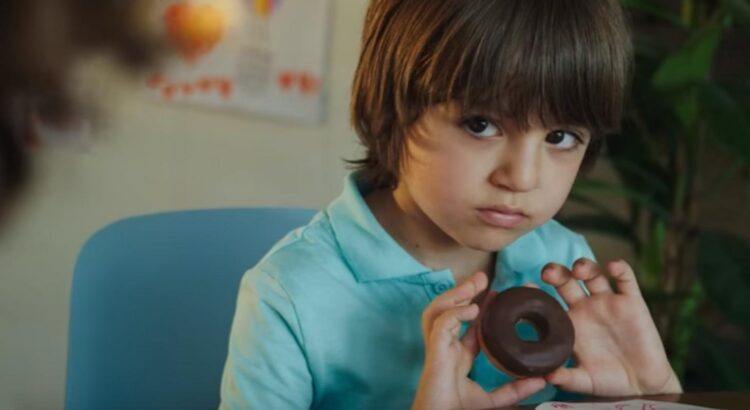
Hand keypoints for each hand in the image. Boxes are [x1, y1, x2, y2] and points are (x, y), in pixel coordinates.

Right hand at [412, 272, 545, 409]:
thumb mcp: (493, 400)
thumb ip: (514, 390)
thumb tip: (541, 381)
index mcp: (456, 355)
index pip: (465, 324)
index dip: (478, 308)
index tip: (495, 294)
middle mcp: (445, 347)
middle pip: (449, 309)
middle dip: (464, 291)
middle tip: (482, 278)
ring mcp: (438, 347)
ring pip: (438, 310)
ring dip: (455, 295)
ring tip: (474, 285)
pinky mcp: (434, 352)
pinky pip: (441, 325)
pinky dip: (455, 313)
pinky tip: (472, 310)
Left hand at [541, 259, 681, 396]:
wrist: (644, 386)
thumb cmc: (610, 382)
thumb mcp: (585, 381)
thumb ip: (566, 378)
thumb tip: (547, 377)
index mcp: (569, 323)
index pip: (547, 301)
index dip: (537, 292)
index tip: (527, 288)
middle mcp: (585, 308)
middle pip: (565, 281)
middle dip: (555, 272)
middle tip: (548, 274)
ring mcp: (608, 302)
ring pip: (592, 274)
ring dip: (584, 266)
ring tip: (579, 271)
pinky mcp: (632, 302)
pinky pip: (625, 279)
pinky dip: (619, 268)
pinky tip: (612, 267)